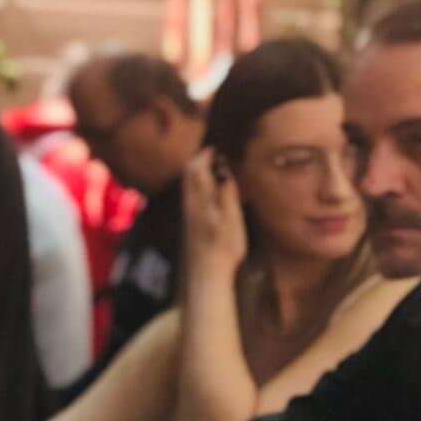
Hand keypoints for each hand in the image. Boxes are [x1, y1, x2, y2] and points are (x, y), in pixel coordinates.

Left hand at [179, 148, 245, 288]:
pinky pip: (190, 193)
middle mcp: (190, 203)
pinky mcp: (189, 222)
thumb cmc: (224, 248)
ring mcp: (188, 213)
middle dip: (199, 160)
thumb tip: (225, 171)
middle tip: (215, 153)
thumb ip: (228, 195)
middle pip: (188, 174)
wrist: (206, 273)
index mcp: (200, 200)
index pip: (197, 168)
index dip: (205, 155)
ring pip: (187, 184)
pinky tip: (209, 189)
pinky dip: (198, 183)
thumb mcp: (232, 220)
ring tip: (213, 167)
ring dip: (197, 171)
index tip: (217, 147)